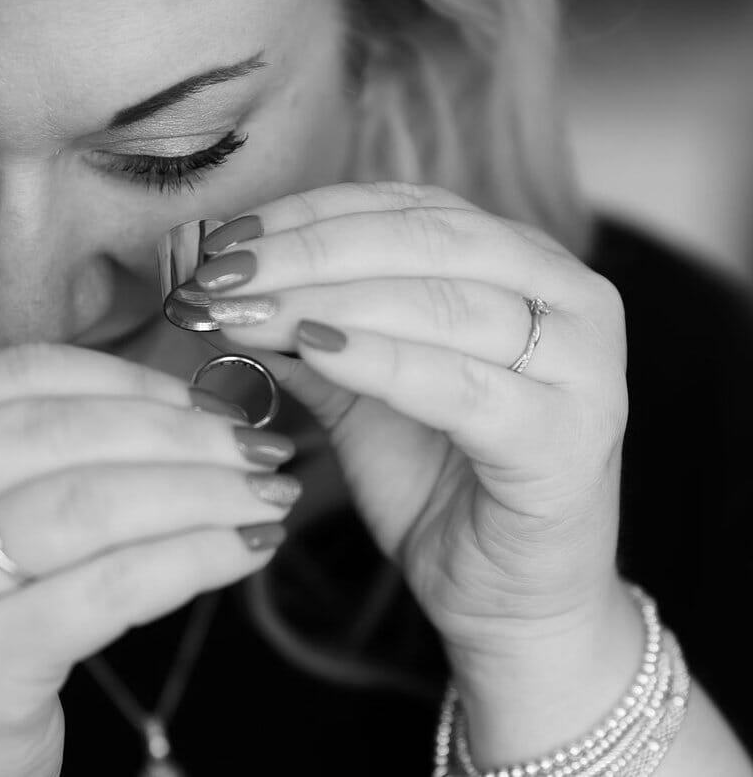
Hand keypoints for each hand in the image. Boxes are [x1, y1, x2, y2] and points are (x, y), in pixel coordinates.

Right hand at [0, 345, 296, 776]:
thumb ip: (44, 444)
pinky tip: (249, 548)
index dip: (128, 378)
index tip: (203, 398)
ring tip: (266, 494)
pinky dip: (198, 556)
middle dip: (179, 433)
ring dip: (203, 491)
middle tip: (257, 447)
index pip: (21, 374)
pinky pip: (115, 585)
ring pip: (92, 503)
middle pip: (61, 432)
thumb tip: (194, 406)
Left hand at [196, 182, 627, 656]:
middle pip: (423, 240)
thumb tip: (221, 287)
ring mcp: (582, 365)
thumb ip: (307, 333)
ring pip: (439, 302)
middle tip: (222, 274)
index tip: (225, 239)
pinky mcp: (567, 437)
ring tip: (245, 310)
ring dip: (325, 300)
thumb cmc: (440, 480)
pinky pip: (459, 384)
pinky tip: (314, 348)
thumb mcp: (360, 391)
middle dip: (307, 252)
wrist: (511, 595)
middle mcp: (567, 295)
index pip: (407, 207)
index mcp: (524, 262)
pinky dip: (380, 359)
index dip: (308, 214)